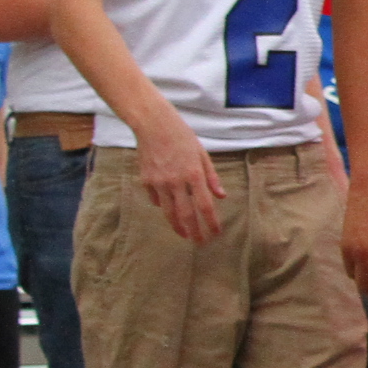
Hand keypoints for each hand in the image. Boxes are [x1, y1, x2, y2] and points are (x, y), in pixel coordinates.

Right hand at [134, 110, 225, 243]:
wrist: (153, 125)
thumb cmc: (182, 137)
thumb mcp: (202, 154)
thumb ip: (212, 177)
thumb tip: (221, 196)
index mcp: (194, 174)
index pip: (205, 205)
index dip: (211, 222)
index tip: (216, 233)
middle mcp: (176, 181)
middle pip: (186, 214)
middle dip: (194, 231)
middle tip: (200, 243)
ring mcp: (159, 182)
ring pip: (168, 212)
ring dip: (178, 226)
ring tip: (185, 235)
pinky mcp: (145, 180)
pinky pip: (156, 199)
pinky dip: (163, 206)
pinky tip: (168, 210)